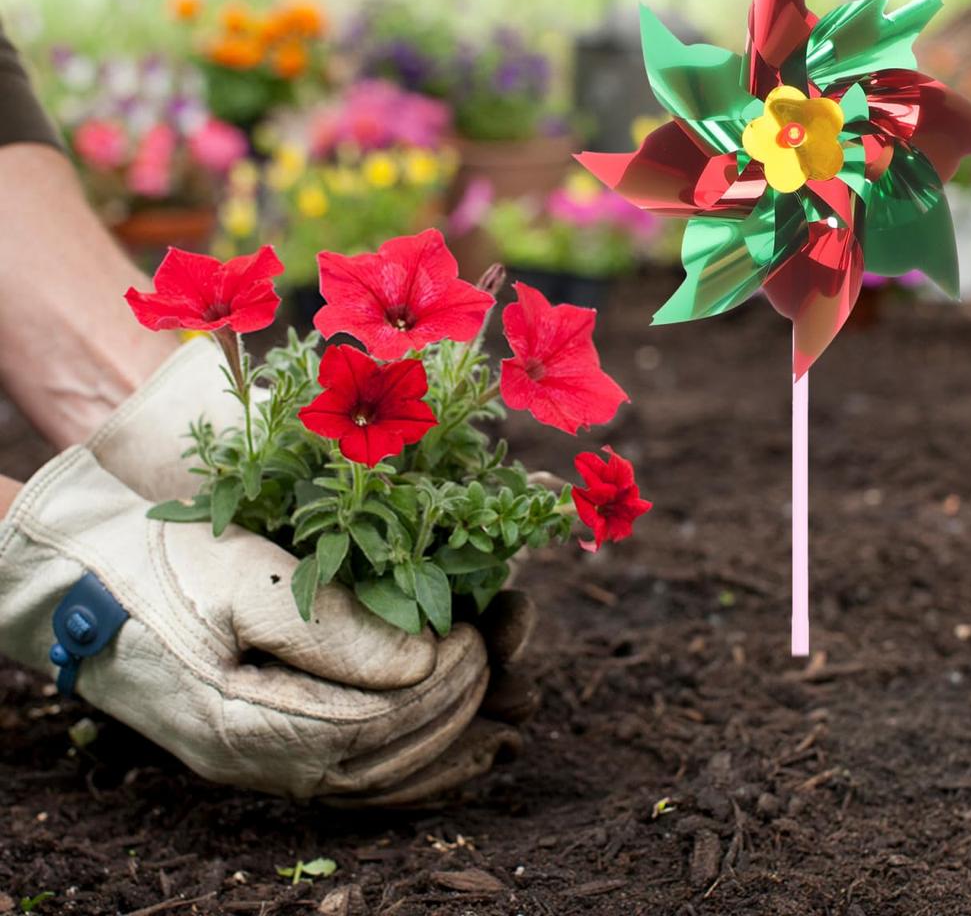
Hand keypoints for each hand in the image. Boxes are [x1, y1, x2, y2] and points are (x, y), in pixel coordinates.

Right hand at [0, 447, 532, 801]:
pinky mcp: (266, 745)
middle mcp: (258, 759)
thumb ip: (331, 627)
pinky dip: (413, 768)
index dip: (438, 684)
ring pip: (375, 781)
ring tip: (507, 721)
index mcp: (248, 719)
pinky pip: (353, 778)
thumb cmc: (163, 568)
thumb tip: (420, 660)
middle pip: (385, 756)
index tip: (476, 637)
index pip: (374, 722)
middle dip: (456, 708)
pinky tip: (456, 749)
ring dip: (449, 751)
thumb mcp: (242, 577)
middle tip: (496, 655)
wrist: (84, 586)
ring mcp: (260, 760)